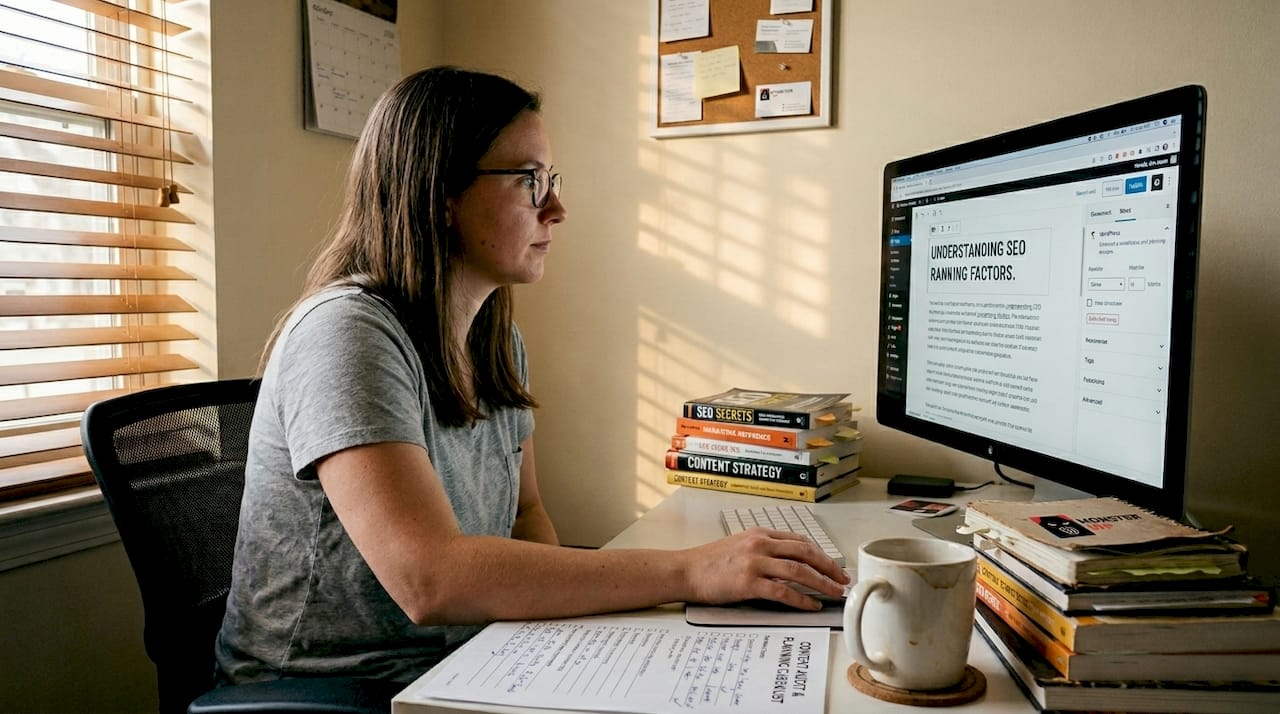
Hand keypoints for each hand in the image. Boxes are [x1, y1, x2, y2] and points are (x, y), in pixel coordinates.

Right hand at [681, 527, 850, 609]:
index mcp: (759, 533)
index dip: (821, 553)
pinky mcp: (748, 583)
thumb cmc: (709, 561)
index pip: (799, 540)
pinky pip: (783, 591)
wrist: (685, 570)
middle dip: (829, 566)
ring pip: (799, 570)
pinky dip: (801, 599)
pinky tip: (811, 605)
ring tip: (835, 592)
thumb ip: (763, 549)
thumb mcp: (739, 545)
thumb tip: (789, 562)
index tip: (834, 565)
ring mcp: (754, 563)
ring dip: (822, 582)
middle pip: (805, 552)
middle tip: (843, 578)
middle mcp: (760, 544)